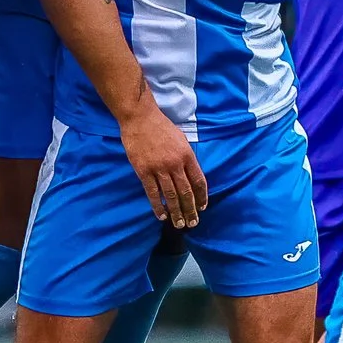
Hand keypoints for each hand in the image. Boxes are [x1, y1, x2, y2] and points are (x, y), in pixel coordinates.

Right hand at [115, 99, 208, 229]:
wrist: (140, 118)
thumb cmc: (161, 127)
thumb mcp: (181, 139)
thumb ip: (187, 158)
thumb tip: (191, 176)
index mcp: (187, 155)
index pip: (199, 181)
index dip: (202, 196)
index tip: (203, 207)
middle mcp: (175, 164)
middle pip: (186, 192)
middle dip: (191, 210)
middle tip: (193, 223)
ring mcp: (159, 168)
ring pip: (171, 196)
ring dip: (176, 212)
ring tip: (179, 224)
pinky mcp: (144, 171)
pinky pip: (152, 193)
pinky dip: (158, 207)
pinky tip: (162, 216)